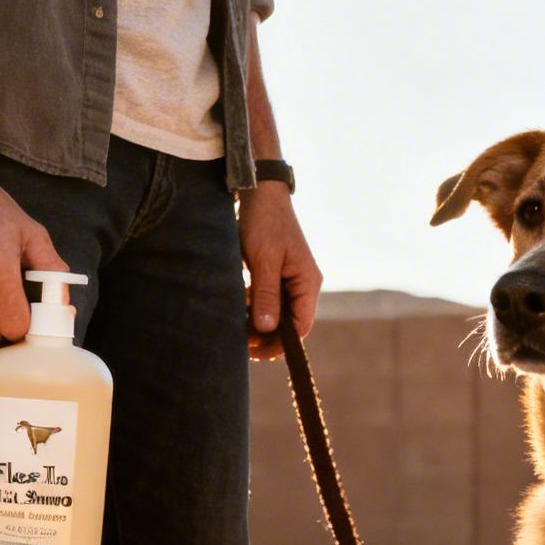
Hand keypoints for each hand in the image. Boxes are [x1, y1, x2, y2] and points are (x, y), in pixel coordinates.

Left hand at [238, 181, 320, 359]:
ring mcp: (290, 279)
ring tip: (237, 331)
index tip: (256, 353)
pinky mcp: (276, 273)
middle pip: (289, 323)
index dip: (280, 344)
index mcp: (307, 282)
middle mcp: (303, 284)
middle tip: (241, 346)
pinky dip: (254, 308)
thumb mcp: (263, 260)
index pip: (300, 327)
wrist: (260, 191)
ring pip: (277, 313)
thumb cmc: (264, 222)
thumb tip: (267, 329)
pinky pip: (268, 299)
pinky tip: (238, 311)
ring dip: (259, 324)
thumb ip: (266, 296)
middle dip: (267, 337)